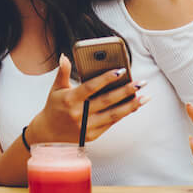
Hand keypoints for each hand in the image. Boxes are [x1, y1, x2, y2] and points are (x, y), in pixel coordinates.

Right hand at [31, 55, 147, 143]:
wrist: (48, 134)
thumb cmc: (54, 107)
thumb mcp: (55, 89)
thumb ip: (62, 72)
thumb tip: (64, 57)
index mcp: (69, 99)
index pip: (91, 87)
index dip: (106, 78)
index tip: (121, 70)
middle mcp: (78, 113)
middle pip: (106, 100)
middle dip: (126, 91)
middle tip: (141, 83)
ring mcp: (85, 126)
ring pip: (113, 115)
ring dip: (131, 106)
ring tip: (144, 97)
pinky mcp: (91, 135)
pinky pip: (111, 124)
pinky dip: (123, 115)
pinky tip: (133, 107)